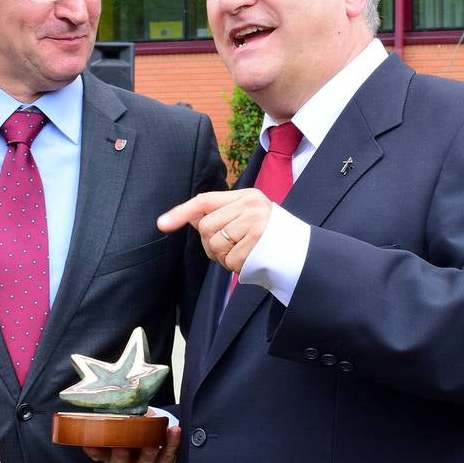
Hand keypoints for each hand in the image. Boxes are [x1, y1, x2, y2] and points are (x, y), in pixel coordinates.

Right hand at [84, 424, 180, 462]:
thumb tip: (121, 402)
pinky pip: (166, 460)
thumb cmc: (140, 437)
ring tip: (154, 442)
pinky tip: (174, 432)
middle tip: (123, 446)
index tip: (90, 442)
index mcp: (111, 456)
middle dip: (121, 454)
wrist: (162, 453)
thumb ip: (123, 418)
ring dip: (149, 453)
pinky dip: (171, 445)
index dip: (94, 449)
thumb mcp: (129, 429)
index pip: (99, 453)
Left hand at [158, 189, 272, 274]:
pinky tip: (249, 261)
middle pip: (206, 227)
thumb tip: (190, 217)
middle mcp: (251, 206)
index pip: (205, 200)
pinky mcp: (258, 244)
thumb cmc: (271, 236)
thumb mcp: (248, 216)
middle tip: (228, 249)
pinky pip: (229, 260)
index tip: (162, 223)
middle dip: (210, 244)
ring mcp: (255, 224)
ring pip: (215, 244)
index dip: (181, 212)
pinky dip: (234, 266)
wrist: (301, 253)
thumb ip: (221, 215)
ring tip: (241, 254)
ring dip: (223, 257)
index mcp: (246, 196)